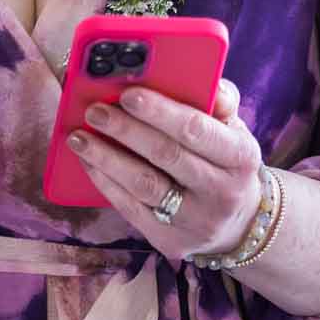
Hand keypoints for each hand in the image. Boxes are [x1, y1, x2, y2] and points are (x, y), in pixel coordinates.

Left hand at [67, 76, 263, 262]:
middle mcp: (222, 191)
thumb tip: (201, 79)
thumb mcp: (234, 131)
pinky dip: (105, 182)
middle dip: (125, 130)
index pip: (196, 129)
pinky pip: (131, 208)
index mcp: (240, 156)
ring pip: (144, 184)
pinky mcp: (170, 241)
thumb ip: (219, 100)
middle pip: (165, 155)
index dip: (159, 112)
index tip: (127, 93)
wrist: (239, 225)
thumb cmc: (226, 162)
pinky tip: (88, 163)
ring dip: (106, 157)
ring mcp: (196, 221)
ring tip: (79, 137)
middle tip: (94, 110)